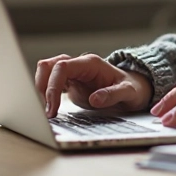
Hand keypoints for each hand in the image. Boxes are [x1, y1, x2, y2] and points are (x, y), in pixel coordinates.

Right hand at [34, 53, 152, 117]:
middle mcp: (79, 65)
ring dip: (41, 89)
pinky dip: (46, 93)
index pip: (62, 67)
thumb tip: (95, 99)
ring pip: (46, 71)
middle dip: (42, 87)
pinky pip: (50, 81)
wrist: (134, 89)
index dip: (53, 86)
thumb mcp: (129, 92)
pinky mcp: (70, 82)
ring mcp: (73, 72)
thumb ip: (113, 94)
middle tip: (48, 111)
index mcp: (90, 64)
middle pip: (48, 66)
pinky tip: (50, 109)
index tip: (53, 107)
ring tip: (48, 111)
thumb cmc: (132, 88)